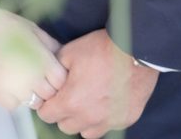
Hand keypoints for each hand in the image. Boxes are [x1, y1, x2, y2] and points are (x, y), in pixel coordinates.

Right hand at [0, 4, 67, 110]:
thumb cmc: (5, 25)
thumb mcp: (34, 30)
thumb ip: (51, 46)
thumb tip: (62, 58)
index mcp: (42, 61)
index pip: (61, 80)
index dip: (58, 75)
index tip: (52, 69)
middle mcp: (32, 78)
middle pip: (50, 94)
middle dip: (47, 85)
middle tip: (37, 72)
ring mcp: (16, 89)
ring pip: (34, 102)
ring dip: (32, 92)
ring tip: (23, 75)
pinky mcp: (0, 96)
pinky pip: (16, 104)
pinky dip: (15, 96)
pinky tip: (9, 79)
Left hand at [37, 29, 158, 137]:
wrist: (134, 49)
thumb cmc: (103, 49)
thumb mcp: (70, 52)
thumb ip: (55, 68)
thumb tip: (49, 77)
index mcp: (72, 102)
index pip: (47, 115)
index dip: (46, 104)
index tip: (51, 96)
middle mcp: (89, 117)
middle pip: (65, 126)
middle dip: (64, 113)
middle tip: (69, 95)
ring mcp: (109, 121)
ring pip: (87, 132)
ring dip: (83, 120)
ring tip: (88, 101)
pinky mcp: (125, 119)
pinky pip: (108, 126)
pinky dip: (103, 118)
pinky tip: (106, 100)